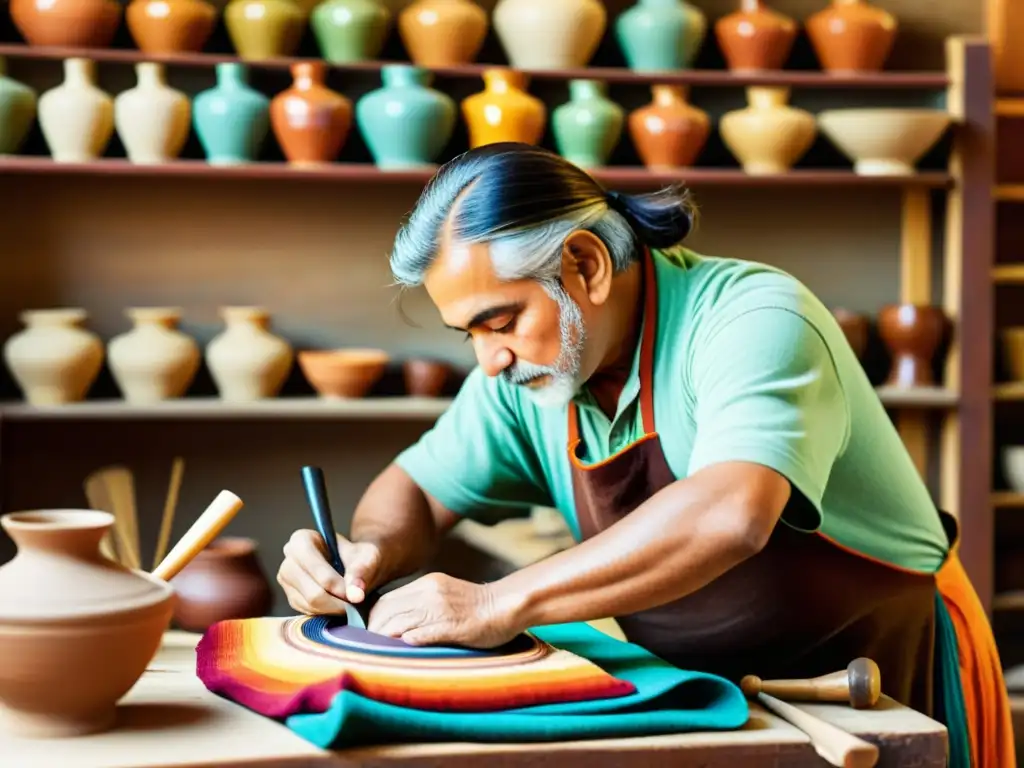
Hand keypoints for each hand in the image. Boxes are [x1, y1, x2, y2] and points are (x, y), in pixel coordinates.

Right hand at [278, 529, 382, 614]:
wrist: (357, 567)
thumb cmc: (360, 557)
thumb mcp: (367, 557)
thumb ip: (361, 571)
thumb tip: (354, 595)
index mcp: (301, 540)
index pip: (314, 567)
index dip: (335, 583)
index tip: (354, 593)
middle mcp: (288, 560)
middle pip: (312, 592)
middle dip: (337, 601)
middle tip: (356, 603)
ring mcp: (287, 582)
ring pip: (310, 605)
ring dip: (334, 609)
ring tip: (351, 604)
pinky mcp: (292, 599)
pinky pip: (309, 613)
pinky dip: (328, 613)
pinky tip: (341, 606)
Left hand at [366, 572, 523, 647]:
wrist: (505, 605)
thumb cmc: (476, 605)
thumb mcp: (444, 592)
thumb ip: (422, 600)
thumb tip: (398, 620)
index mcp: (427, 583)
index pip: (387, 600)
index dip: (374, 618)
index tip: (370, 632)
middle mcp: (429, 592)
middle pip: (388, 611)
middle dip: (374, 630)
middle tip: (370, 646)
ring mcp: (440, 609)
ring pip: (399, 623)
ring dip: (386, 639)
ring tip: (379, 652)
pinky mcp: (451, 626)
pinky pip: (421, 634)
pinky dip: (408, 642)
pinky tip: (401, 650)